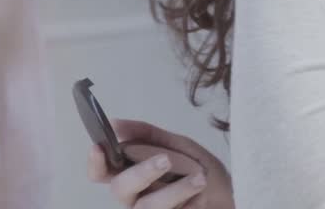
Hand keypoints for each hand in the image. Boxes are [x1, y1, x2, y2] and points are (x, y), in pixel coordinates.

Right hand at [88, 119, 233, 208]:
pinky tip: (201, 196)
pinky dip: (188, 204)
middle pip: (120, 189)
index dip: (95, 162)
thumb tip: (115, 124)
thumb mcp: (178, 145)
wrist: (230, 195)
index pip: (100, 171)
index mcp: (131, 173)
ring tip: (199, 178)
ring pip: (146, 208)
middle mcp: (135, 196)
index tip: (100, 146)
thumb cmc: (200, 170)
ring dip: (174, 191)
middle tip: (165, 159)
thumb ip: (147, 135)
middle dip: (142, 172)